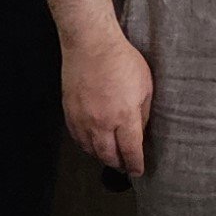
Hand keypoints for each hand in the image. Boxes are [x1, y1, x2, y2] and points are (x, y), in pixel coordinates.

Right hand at [61, 29, 155, 176]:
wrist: (90, 45)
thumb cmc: (122, 61)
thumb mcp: (145, 86)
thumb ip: (143, 112)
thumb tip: (140, 130)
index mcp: (124, 117)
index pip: (130, 151)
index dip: (135, 164)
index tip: (138, 171)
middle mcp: (101, 122)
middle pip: (108, 155)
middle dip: (118, 164)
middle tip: (125, 167)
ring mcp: (82, 118)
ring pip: (90, 149)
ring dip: (101, 157)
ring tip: (110, 158)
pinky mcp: (69, 111)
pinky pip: (77, 137)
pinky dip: (85, 145)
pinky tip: (92, 144)